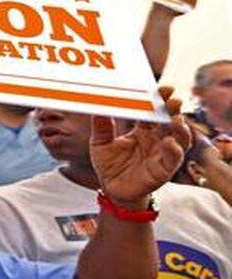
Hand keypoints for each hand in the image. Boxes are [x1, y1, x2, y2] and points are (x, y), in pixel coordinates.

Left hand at [91, 87, 190, 208]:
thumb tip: (96, 106)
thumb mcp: (100, 143)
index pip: (152, 112)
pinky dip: (174, 151)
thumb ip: (101, 126)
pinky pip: (173, 160)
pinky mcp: (163, 170)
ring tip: (175, 120)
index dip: (158, 101)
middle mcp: (155, 140)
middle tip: (172, 100)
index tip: (161, 89)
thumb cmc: (109, 165)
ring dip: (180, 129)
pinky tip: (170, 143)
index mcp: (141, 131)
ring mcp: (161, 154)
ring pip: (179, 139)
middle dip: (172, 110)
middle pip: (169, 122)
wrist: (111, 189)